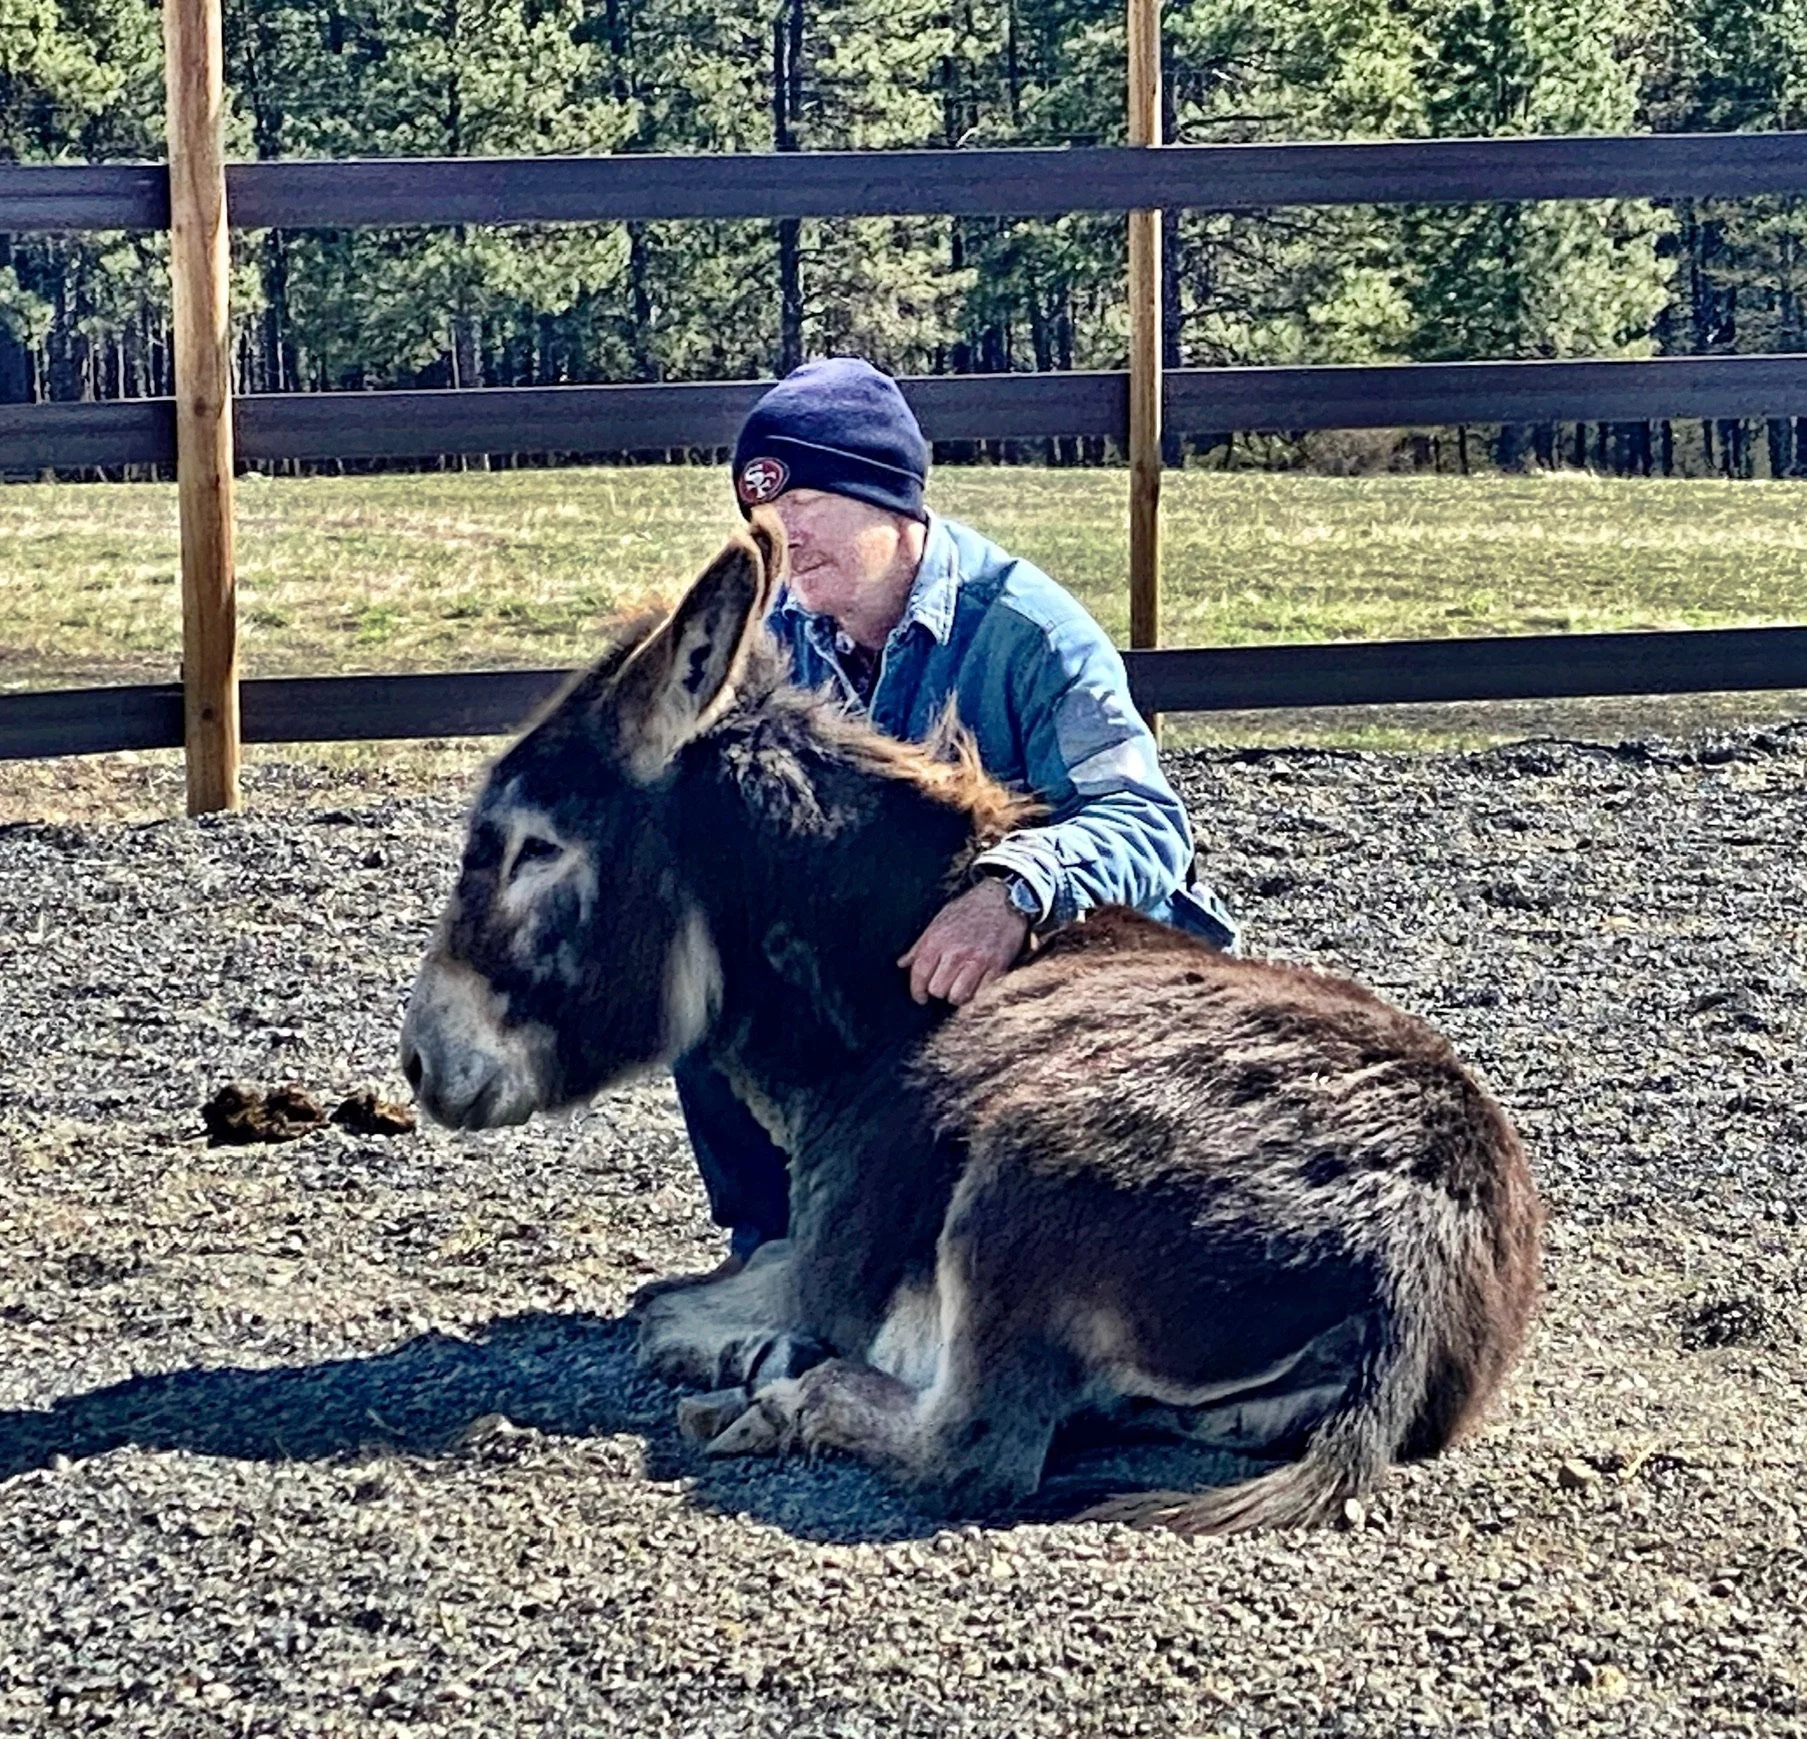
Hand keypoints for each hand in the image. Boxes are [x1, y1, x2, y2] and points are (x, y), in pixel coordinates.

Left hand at [898, 879, 1030, 1006]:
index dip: (917, 991)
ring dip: (957, 995)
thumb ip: (920, 945)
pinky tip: (975, 986)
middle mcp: (955, 952)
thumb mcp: (939, 921)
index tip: (920, 997)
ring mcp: (977, 961)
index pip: (920, 974)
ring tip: (959, 987)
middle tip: (943, 985)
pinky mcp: (997, 967)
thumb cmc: (969, 909)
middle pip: (937, 990)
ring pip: (958, 996)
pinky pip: (980, 993)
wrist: (1004, 900)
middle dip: (938, 991)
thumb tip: (902, 963)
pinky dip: (976, 994)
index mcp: (937, 940)